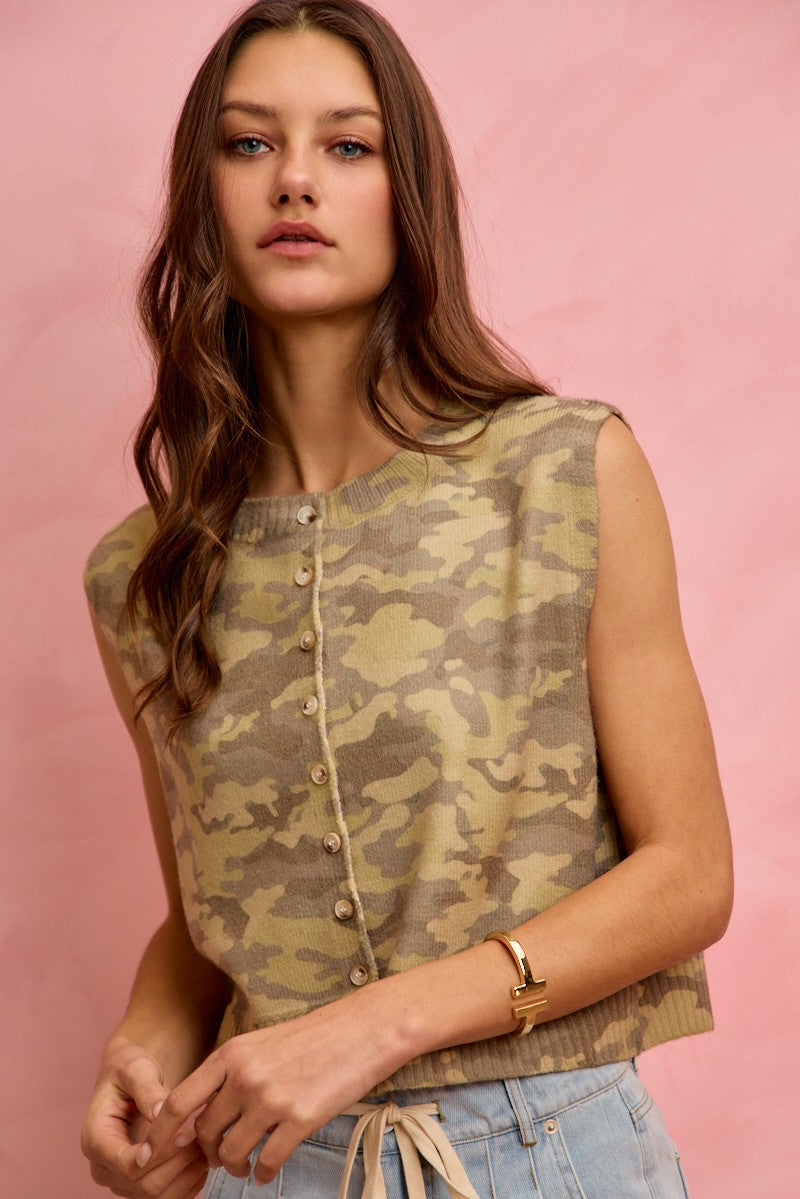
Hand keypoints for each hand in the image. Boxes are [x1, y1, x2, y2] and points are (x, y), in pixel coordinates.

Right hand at [81, 1039, 208, 1197]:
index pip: (126, 1164)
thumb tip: (161, 1112)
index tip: (186, 1133)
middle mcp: (104, 1168)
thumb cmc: (129, 1069)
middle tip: (203, 1135)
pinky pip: (167, 1198)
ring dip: (187, 1175)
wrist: (129, 1079)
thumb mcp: (136, 1068)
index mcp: (96, 1139)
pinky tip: (204, 1158)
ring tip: (207, 1144)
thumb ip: (147, 1089)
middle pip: (144, 1185)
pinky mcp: (139, 1185)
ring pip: (157, 1197)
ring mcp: (121, 1181)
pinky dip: (189, 1183)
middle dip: (178, 1162)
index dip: (159, 1154)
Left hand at [142, 991, 398, 1186]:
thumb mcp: (261, 1043)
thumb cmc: (313, 1035)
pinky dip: (263, 1173)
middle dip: (206, 1153)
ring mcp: (271, 1100)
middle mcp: (244, 1077)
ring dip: (233, 1166)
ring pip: (231, 1153)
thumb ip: (230, 1072)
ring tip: (243, 1165)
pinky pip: (267, 1163)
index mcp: (230, 1054)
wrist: (362, 1029)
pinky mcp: (300, 1120)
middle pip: (203, 1133)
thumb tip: (203, 1112)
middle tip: (217, 1157)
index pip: (177, 1103)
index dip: (159, 1135)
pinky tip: (267, 1170)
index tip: (152, 1154)